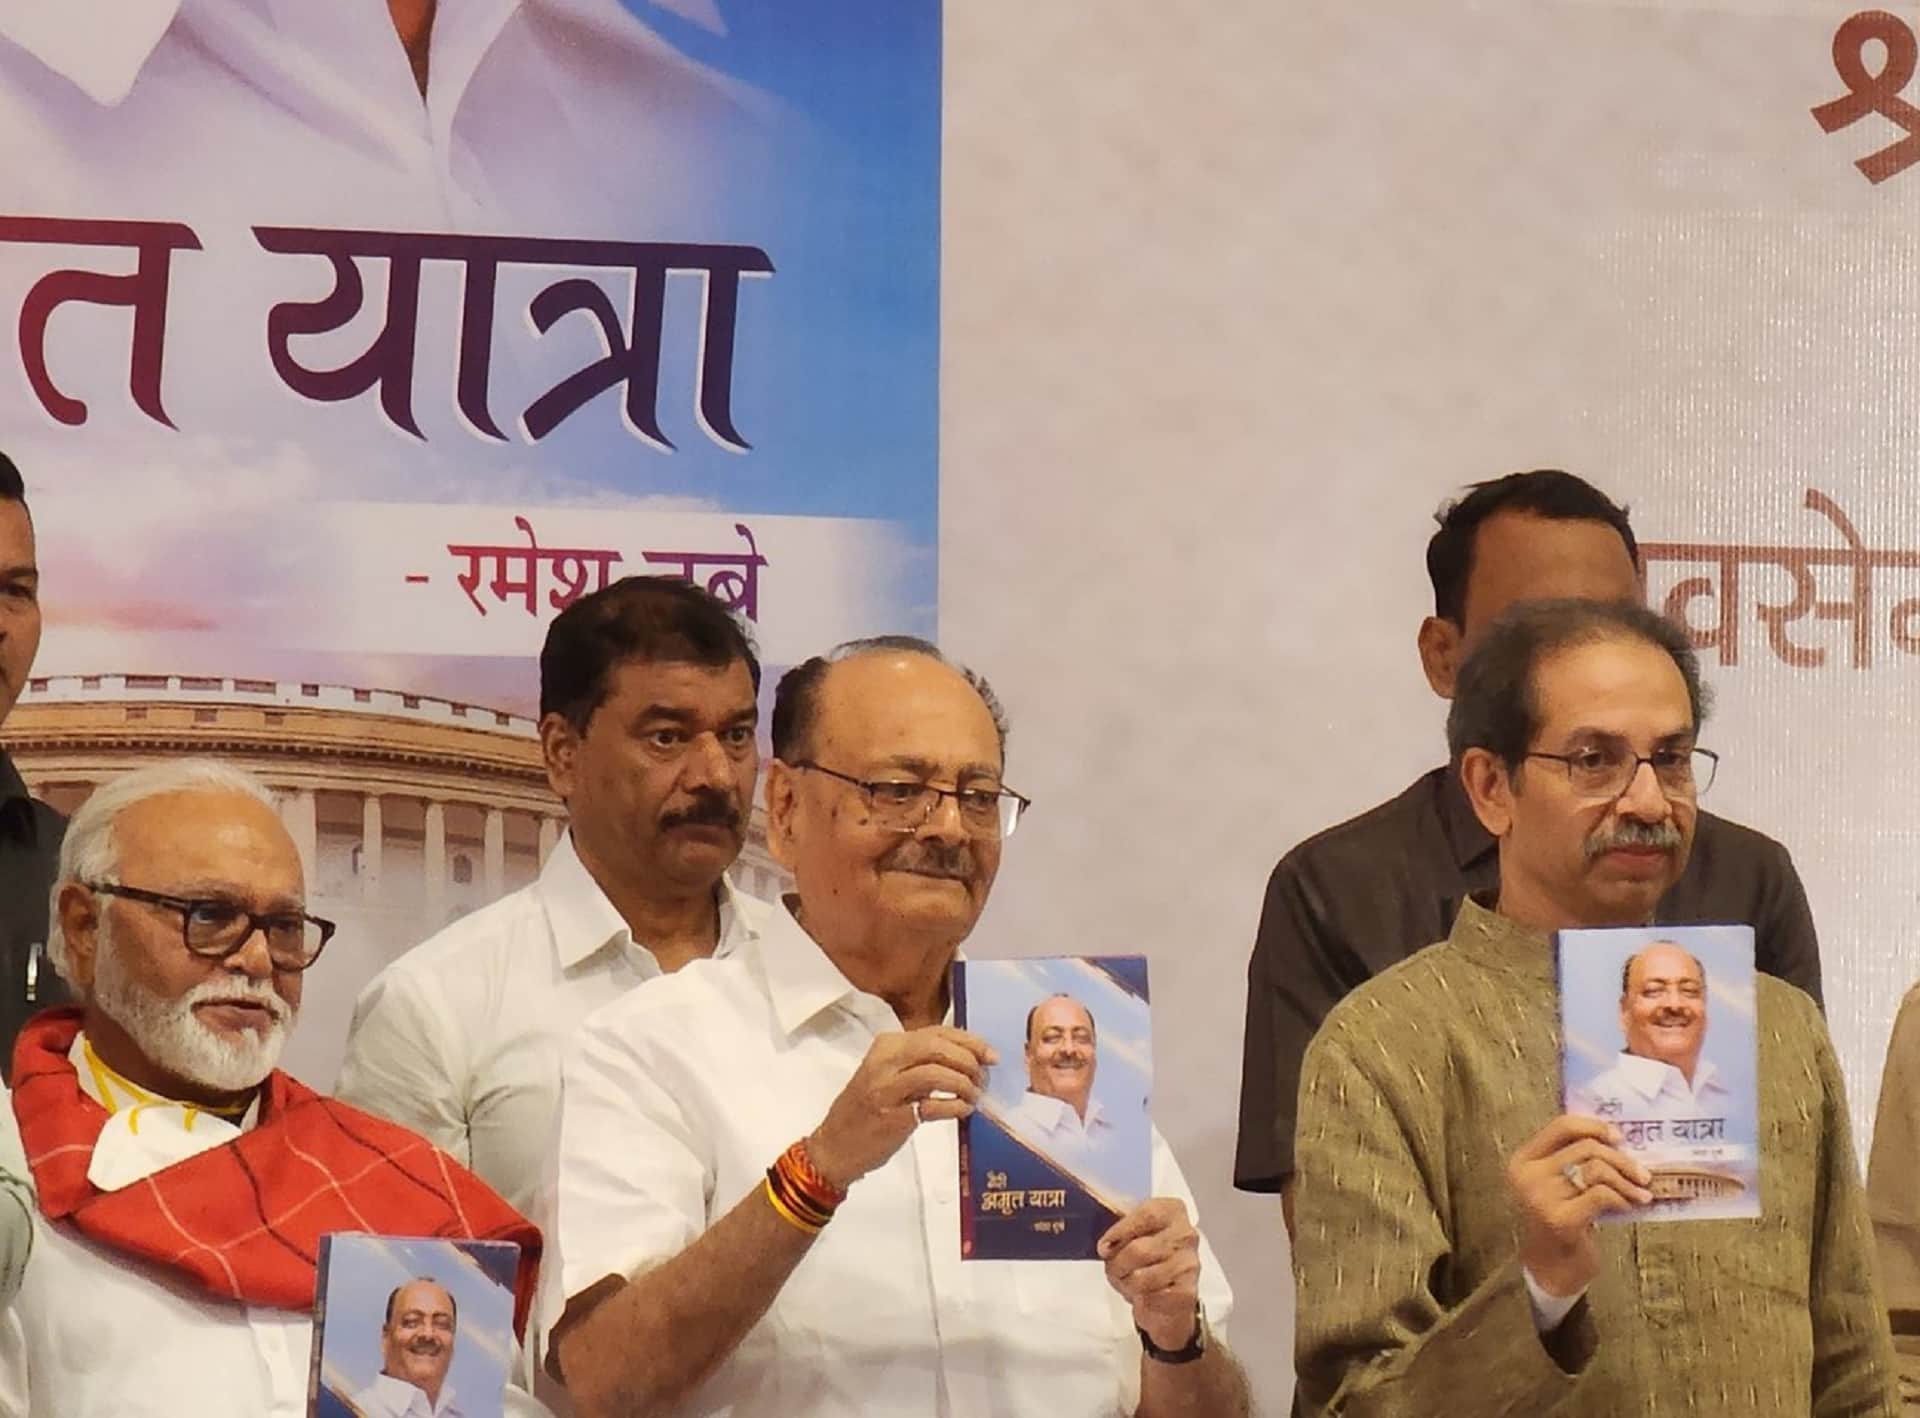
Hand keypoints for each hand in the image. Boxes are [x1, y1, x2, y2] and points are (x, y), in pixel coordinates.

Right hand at [806, 1026, 995, 1190]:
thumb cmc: (866, 1110)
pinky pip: (933, 1105)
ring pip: (937, 1072)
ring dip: (964, 1084)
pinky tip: (962, 1111)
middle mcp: (884, 1061)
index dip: (969, 1041)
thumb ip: (919, 1062)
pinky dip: (955, 1107)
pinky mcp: (892, 1116)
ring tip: (974, 1097)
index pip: (937, 1032)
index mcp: (886, 1045)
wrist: (834, 1146)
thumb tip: (968, 1058)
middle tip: (985, 1077)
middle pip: (938, 1046)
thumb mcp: (887, 1074)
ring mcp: (886, 1088)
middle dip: (970, 1059)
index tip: (990, 1055)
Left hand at [1098, 1198, 1201, 1351]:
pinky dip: (1138, 1298)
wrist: (1170, 1288)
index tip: (1103, 1246)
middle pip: (1139, 1250)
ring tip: (1126, 1281)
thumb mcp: (1134, 1230)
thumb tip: (1105, 1247)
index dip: (1121, 1230)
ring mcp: (1188, 1264)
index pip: (1147, 1215)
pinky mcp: (1186, 1292)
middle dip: (1117, 1264)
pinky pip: (1150, 1297)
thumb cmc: (1147, 1252)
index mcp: (1172, 1211)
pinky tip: (1141, 1293)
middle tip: (1112, 1268)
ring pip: (1141, 1277)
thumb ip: (1120, 1228)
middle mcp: (1186, 1235)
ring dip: (1125, 1283)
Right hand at [1508, 1114, 1652, 1298]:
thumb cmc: (1561, 1221)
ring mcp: (1541, 1198)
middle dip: (1621, 1159)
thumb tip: (1618, 1139)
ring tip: (1642, 1193)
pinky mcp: (1561, 1219)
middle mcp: (1527, 1176)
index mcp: (1524, 1160)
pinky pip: (1602, 1194)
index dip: (1594, 1126)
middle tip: (1643, 1175)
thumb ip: (1574, 1160)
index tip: (1620, 1138)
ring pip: (1596, 1169)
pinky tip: (1629, 1207)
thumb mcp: (1559, 1185)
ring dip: (1627, 1180)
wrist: (1551, 1269)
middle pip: (1586, 1147)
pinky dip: (1622, 1198)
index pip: (1561, 1126)